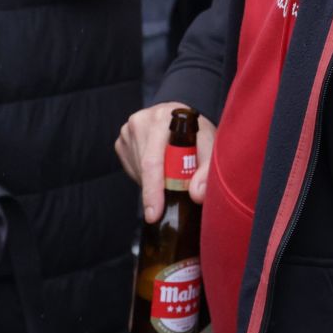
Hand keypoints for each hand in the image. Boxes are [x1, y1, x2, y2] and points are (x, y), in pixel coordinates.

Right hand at [116, 101, 214, 223]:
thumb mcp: (210, 145)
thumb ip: (207, 170)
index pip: (152, 161)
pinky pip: (132, 169)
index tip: (154, 213)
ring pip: (137, 171)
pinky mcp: (122, 141)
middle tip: (168, 200)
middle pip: (143, 168)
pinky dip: (145, 176)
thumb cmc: (197, 132)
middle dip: (156, 190)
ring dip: (152, 182)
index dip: (153, 190)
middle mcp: (142, 121)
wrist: (183, 118)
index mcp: (163, 119)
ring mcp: (128, 131)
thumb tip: (196, 194)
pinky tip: (159, 167)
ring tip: (169, 173)